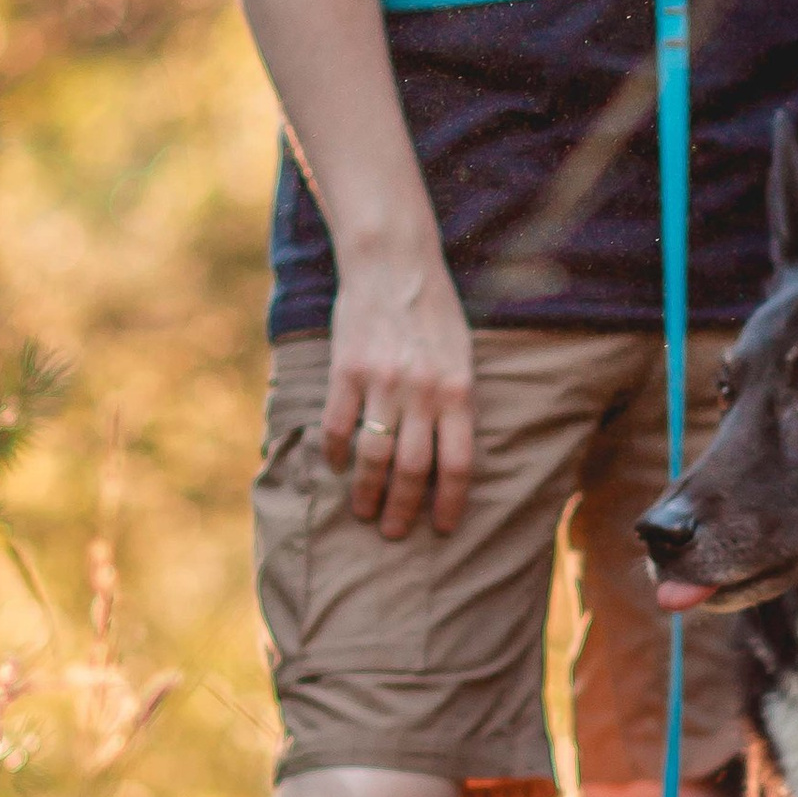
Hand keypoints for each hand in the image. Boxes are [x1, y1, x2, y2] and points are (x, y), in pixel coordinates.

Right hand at [322, 238, 474, 541]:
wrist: (394, 263)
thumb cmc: (433, 311)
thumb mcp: (462, 355)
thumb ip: (457, 400)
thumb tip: (450, 454)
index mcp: (459, 390)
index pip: (459, 463)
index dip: (451, 501)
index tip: (442, 528)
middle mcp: (424, 392)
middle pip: (414, 470)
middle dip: (404, 509)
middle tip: (395, 533)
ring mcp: (383, 383)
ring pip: (375, 456)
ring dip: (368, 492)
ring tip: (364, 511)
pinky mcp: (348, 370)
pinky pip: (339, 425)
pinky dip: (335, 453)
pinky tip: (335, 466)